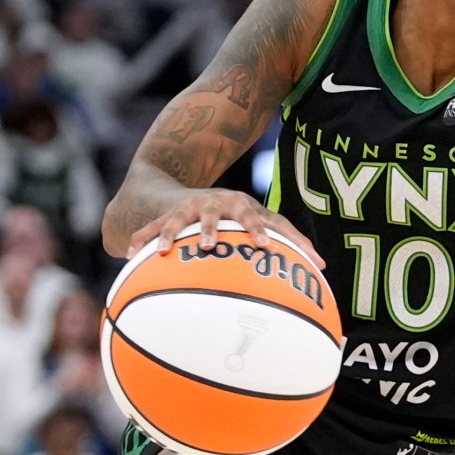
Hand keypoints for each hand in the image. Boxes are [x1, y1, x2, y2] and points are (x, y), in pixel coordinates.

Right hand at [126, 188, 320, 265]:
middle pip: (218, 213)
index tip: (267, 247)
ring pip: (179, 220)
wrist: (183, 187)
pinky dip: (143, 240)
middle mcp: (216, 204)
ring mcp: (189, 208)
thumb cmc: (235, 214)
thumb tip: (323, 267)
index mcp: (242, 206)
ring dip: (172, 234)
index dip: (262, 231)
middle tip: (214, 246)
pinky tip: (131, 255)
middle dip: (217, 228)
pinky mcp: (165, 216)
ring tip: (163, 252)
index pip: (259, 218)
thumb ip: (290, 240)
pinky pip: (152, 229)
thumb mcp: (259, 220)